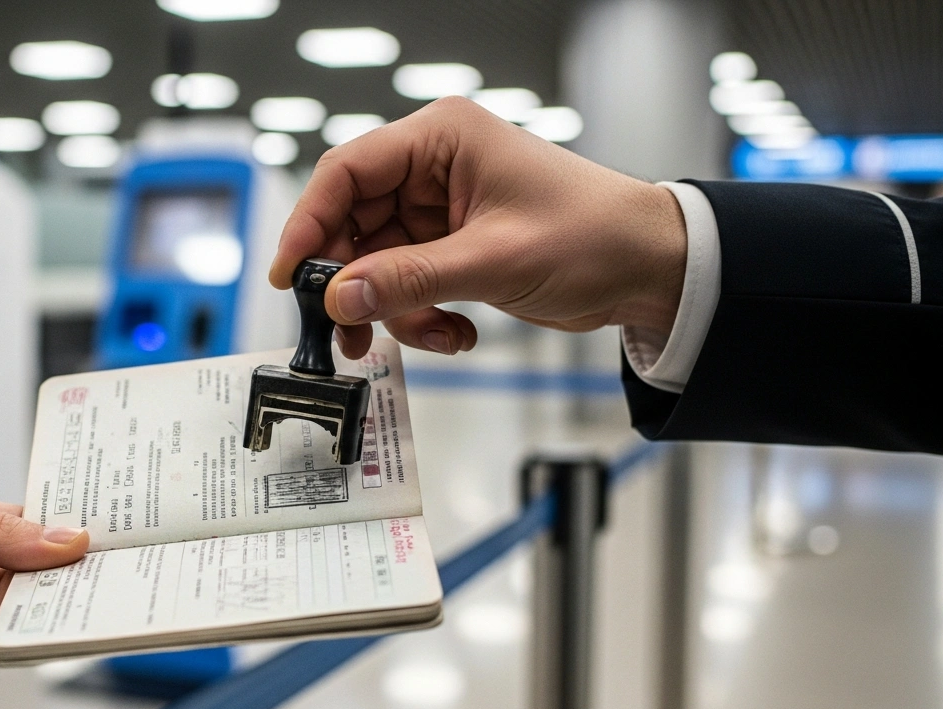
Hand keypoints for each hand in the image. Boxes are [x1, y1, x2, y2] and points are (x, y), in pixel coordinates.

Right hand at [270, 96, 688, 358]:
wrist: (651, 270)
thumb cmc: (594, 235)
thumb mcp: (494, 260)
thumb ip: (409, 279)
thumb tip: (341, 296)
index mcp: (441, 139)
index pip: (347, 172)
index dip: (309, 223)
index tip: (291, 277)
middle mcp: (433, 168)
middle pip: (353, 223)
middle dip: (352, 282)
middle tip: (346, 329)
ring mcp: (440, 210)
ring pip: (376, 264)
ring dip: (392, 309)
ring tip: (428, 335)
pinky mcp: (451, 247)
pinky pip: (406, 285)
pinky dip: (420, 316)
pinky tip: (456, 332)